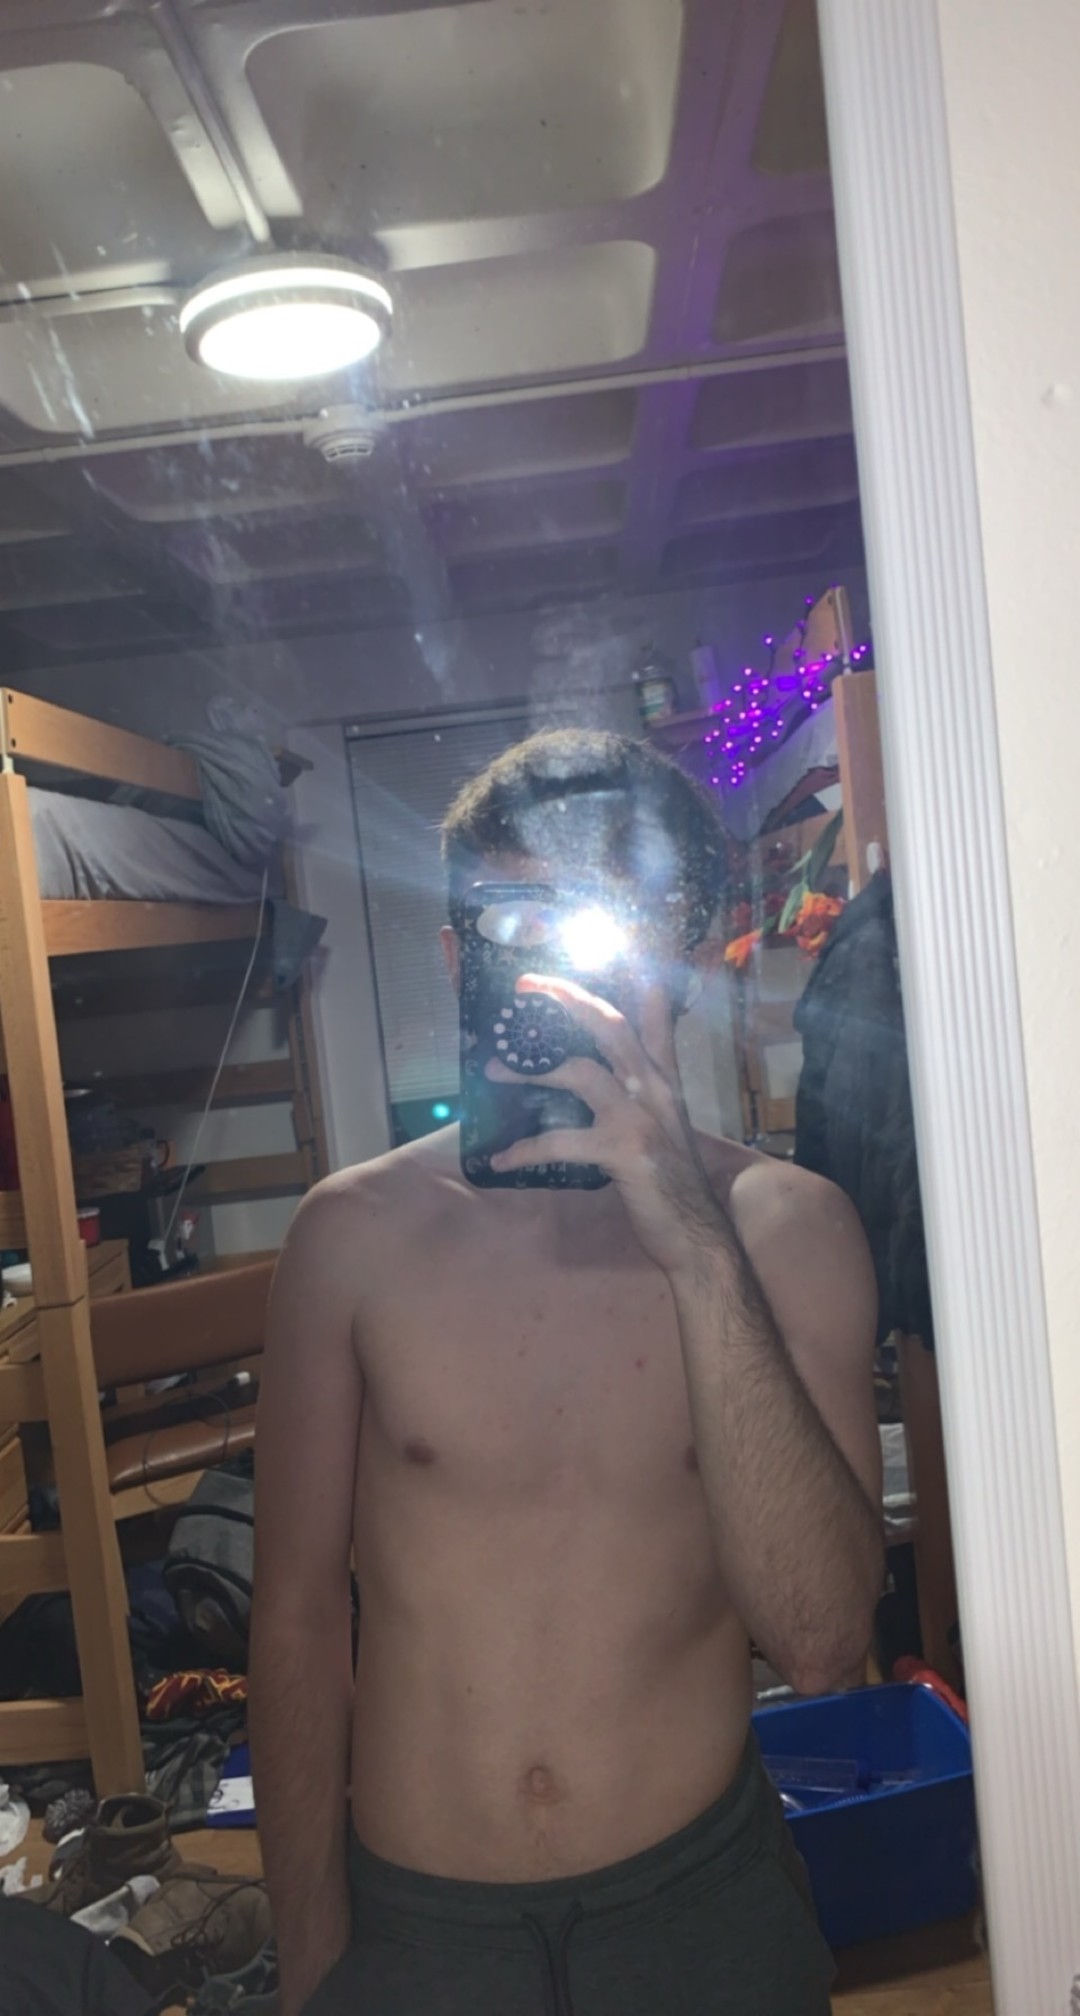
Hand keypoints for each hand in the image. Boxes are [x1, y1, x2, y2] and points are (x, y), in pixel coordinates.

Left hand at [487, 974, 729, 1279]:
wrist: (698, 1235)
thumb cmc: (672, 1184)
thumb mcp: (664, 1126)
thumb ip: (640, 1092)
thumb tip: (604, 1074)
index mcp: (664, 1081)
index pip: (651, 1020)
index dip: (630, 984)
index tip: (608, 960)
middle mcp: (655, 1088)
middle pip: (608, 1025)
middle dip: (566, 999)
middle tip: (527, 985)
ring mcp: (640, 1117)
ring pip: (578, 1071)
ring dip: (529, 1069)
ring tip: (492, 1070)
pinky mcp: (623, 1151)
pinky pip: (561, 1141)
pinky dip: (526, 1149)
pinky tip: (502, 1160)